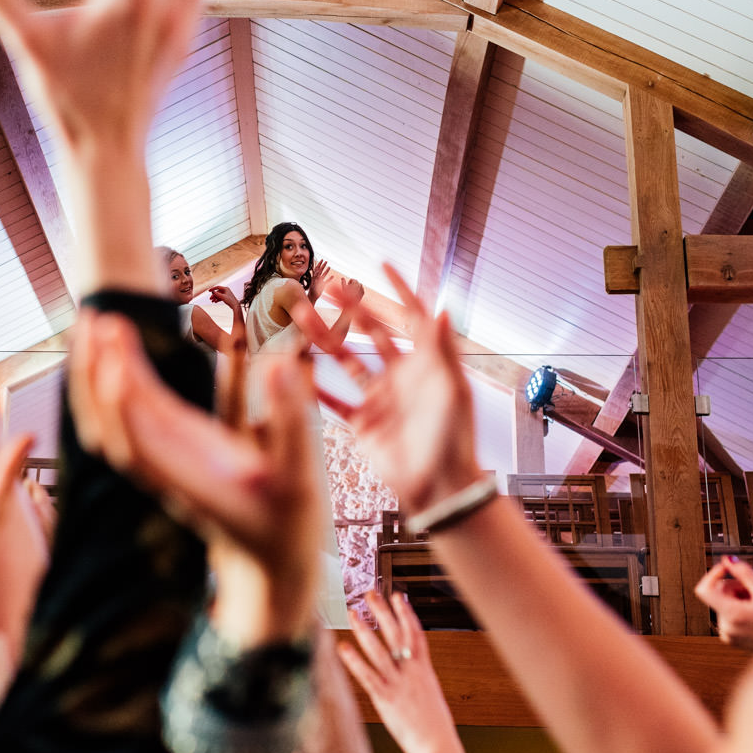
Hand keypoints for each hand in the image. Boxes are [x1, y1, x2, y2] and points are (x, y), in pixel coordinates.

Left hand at [69, 311, 323, 641]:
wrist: (269, 569)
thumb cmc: (285, 527)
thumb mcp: (298, 478)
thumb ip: (290, 423)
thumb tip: (278, 365)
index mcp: (186, 473)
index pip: (136, 432)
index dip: (120, 392)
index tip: (113, 346)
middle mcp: (163, 466)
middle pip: (108, 420)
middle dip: (94, 370)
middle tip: (93, 316)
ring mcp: (161, 461)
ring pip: (109, 419)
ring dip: (94, 373)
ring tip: (92, 322)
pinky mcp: (169, 455)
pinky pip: (126, 419)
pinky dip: (112, 386)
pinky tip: (113, 355)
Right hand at [207, 285, 240, 312]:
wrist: (235, 305)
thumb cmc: (230, 300)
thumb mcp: (222, 297)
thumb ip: (217, 294)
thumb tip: (212, 291)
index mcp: (226, 288)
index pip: (218, 287)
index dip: (213, 289)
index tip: (209, 291)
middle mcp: (226, 290)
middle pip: (218, 292)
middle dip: (214, 295)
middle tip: (210, 299)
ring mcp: (226, 294)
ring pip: (219, 295)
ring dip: (215, 298)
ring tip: (212, 301)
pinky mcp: (226, 298)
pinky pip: (220, 298)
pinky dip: (218, 299)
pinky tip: (215, 302)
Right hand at [291, 264, 483, 513]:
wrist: (439, 487)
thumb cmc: (455, 439)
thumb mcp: (452, 390)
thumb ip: (443, 350)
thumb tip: (442, 308)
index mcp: (425, 366)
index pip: (411, 318)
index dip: (399, 291)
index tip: (382, 265)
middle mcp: (400, 378)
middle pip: (370, 332)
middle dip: (350, 307)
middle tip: (327, 284)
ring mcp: (379, 400)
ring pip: (346, 361)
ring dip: (324, 338)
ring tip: (301, 315)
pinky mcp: (363, 424)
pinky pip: (335, 402)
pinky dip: (316, 388)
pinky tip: (298, 371)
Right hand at [336, 276, 363, 302]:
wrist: (351, 303)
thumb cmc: (346, 295)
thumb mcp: (344, 287)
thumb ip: (343, 281)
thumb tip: (342, 278)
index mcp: (355, 283)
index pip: (353, 279)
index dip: (349, 282)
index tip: (347, 286)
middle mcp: (360, 285)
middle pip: (356, 282)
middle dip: (353, 284)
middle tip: (349, 289)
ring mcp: (362, 289)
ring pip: (359, 286)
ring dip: (356, 287)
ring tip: (352, 291)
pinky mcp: (363, 293)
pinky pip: (361, 289)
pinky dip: (358, 290)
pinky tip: (355, 294)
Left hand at [339, 591, 463, 752]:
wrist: (436, 745)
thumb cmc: (434, 724)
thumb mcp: (430, 693)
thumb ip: (418, 677)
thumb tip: (410, 667)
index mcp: (424, 669)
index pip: (416, 633)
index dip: (407, 614)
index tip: (399, 596)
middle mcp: (411, 672)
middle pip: (396, 634)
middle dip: (383, 612)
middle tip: (371, 593)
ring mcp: (398, 683)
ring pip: (379, 650)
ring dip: (365, 629)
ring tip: (353, 612)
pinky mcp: (385, 698)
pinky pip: (367, 675)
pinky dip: (354, 661)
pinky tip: (343, 647)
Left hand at [693, 556, 752, 650]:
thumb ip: (744, 573)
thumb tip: (728, 560)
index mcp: (732, 615)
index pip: (704, 590)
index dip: (713, 575)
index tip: (726, 569)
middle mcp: (725, 626)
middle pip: (718, 594)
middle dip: (735, 587)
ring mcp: (727, 634)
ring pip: (723, 604)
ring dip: (739, 598)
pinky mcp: (730, 638)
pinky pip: (727, 616)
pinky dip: (739, 610)